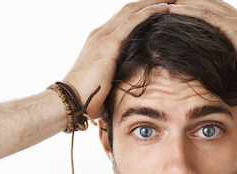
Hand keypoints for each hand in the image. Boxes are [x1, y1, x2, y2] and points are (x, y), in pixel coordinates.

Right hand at [63, 1, 175, 118]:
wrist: (71, 100)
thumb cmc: (87, 99)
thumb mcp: (105, 85)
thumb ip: (117, 80)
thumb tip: (127, 92)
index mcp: (100, 42)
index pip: (124, 19)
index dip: (142, 11)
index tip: (161, 8)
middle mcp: (101, 34)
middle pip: (129, 9)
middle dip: (150, 1)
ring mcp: (104, 36)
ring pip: (132, 10)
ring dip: (153, 2)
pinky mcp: (109, 43)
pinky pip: (132, 21)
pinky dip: (150, 12)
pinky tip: (165, 8)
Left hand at [170, 0, 236, 103]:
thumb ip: (228, 69)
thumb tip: (214, 81)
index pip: (213, 13)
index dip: (194, 10)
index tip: (172, 11)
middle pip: (207, 3)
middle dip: (185, 1)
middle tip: (162, 0)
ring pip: (205, 4)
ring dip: (182, 2)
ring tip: (161, 2)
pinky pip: (207, 15)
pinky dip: (189, 11)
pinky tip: (172, 10)